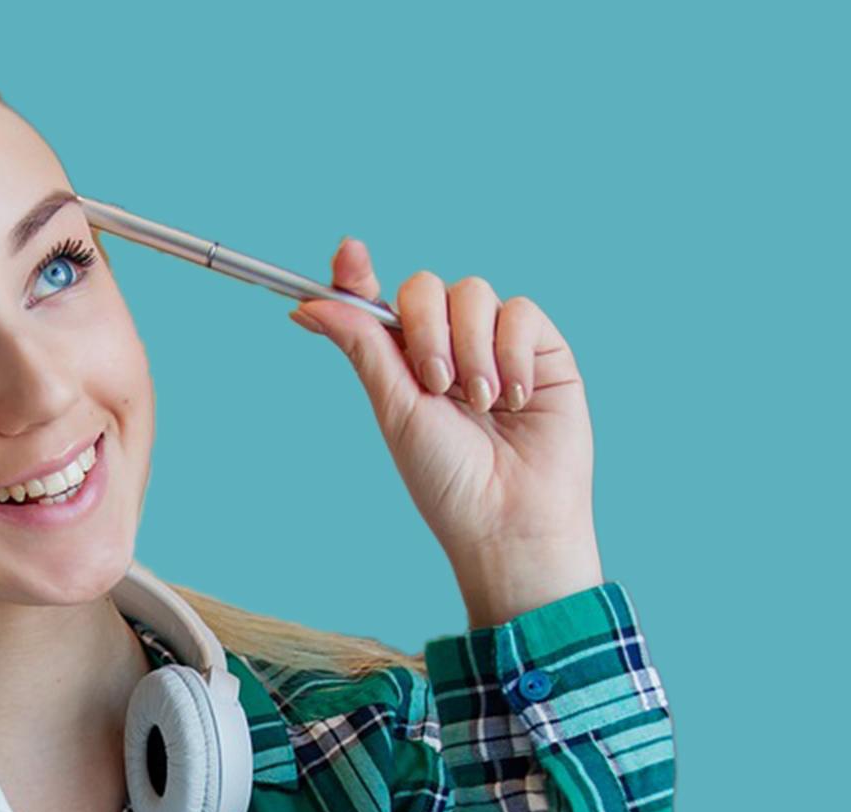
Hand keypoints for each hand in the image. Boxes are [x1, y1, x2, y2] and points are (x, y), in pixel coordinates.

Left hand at [289, 238, 601, 615]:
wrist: (510, 518)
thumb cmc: (448, 479)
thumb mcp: (395, 410)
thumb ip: (362, 347)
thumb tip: (308, 304)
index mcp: (406, 364)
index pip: (379, 302)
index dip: (358, 274)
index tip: (349, 254)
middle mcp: (450, 347)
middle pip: (427, 287)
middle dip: (426, 330)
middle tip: (438, 384)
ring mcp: (496, 345)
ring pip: (474, 292)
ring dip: (471, 348)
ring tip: (482, 402)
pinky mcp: (542, 349)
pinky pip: (520, 311)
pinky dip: (512, 352)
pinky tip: (516, 398)